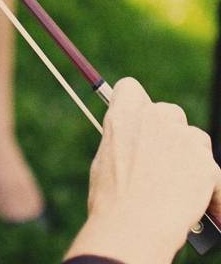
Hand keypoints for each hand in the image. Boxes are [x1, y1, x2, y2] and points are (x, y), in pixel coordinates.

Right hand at [66, 78, 220, 263]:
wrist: (134, 227)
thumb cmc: (112, 199)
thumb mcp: (105, 161)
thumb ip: (124, 142)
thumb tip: (136, 144)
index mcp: (124, 115)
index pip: (130, 88)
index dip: (133, 102)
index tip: (135, 118)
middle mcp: (155, 119)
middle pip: (168, 112)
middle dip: (166, 131)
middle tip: (159, 159)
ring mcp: (184, 139)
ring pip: (194, 138)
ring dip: (188, 154)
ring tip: (176, 184)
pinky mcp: (208, 164)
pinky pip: (212, 170)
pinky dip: (208, 185)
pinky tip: (199, 203)